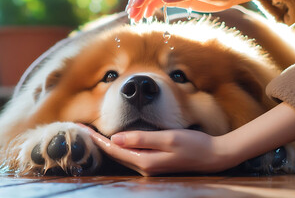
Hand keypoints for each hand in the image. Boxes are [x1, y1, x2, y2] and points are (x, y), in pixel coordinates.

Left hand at [79, 126, 237, 175]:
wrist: (213, 156)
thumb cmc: (193, 145)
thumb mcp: (168, 138)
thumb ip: (142, 139)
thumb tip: (115, 139)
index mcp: (145, 161)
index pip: (113, 149)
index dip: (96, 138)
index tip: (80, 127)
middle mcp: (144, 167)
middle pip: (114, 153)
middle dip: (97, 141)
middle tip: (81, 128)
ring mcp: (149, 166)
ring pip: (121, 155)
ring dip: (106, 144)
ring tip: (92, 132)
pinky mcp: (154, 163)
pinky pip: (130, 154)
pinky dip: (119, 146)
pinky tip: (115, 139)